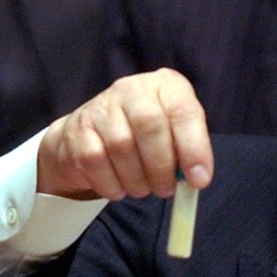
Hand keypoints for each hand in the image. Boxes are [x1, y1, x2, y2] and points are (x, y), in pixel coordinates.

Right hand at [37, 68, 213, 199]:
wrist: (92, 131)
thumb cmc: (145, 136)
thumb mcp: (173, 134)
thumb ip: (187, 152)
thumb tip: (196, 179)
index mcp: (165, 86)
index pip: (183, 111)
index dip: (194, 148)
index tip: (199, 180)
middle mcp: (132, 89)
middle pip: (150, 124)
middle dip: (161, 166)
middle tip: (165, 190)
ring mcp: (101, 106)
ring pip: (121, 146)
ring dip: (136, 179)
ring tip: (143, 188)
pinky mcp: (77, 129)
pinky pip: (95, 161)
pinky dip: (111, 183)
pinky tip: (119, 187)